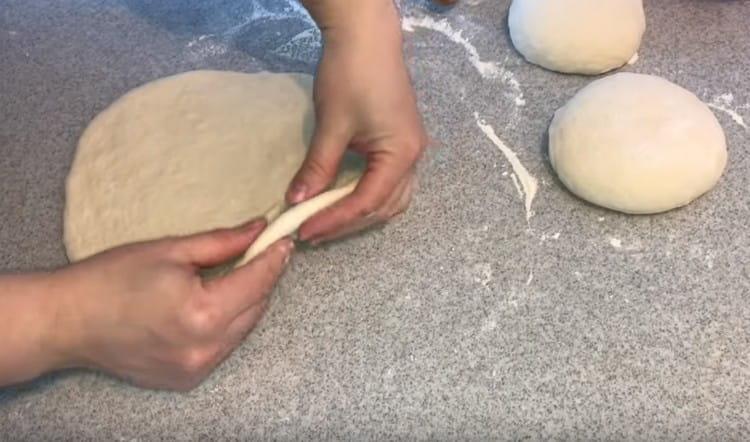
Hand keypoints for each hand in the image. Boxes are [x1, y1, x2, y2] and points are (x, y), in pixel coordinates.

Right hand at [48, 220, 292, 390]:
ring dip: (246, 302)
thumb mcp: (170, 250)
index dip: (274, 259)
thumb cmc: (110, 279)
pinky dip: (227, 324)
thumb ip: (222, 243)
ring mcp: (197, 368)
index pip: (258, 282)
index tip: (284, 240)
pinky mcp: (187, 379)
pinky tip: (214, 304)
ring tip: (236, 276)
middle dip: (262, 279)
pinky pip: (223, 347)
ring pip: (242, 329)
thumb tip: (259, 230)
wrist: (67, 322)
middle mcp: (206, 347)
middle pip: (256, 308)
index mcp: (203, 313)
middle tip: (261, 252)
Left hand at [291, 0, 427, 243]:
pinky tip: (343, 200)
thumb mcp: (332, 125)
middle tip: (311, 232)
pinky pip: (389, 183)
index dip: (335, 219)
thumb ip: (318, 167)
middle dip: (348, 223)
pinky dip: (367, 197)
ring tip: (326, 221)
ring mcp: (410, 150)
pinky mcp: (401, 142)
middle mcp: (413, 158)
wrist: (367, 36)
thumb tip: (296, 202)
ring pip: (391, 199)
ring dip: (360, 214)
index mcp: (401, 154)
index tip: (304, 230)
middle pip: (384, 207)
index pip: (367, 201)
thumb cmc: (351, 75)